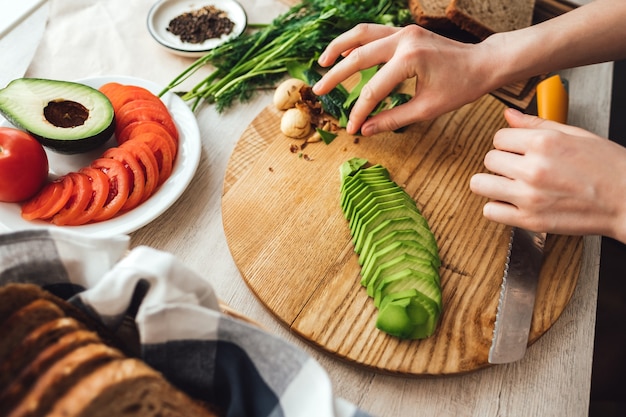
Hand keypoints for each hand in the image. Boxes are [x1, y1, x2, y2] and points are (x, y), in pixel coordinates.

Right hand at [312, 23, 494, 135]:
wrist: (484, 63)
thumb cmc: (461, 88)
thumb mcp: (427, 109)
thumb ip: (393, 119)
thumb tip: (366, 131)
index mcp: (410, 59)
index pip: (373, 90)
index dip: (360, 112)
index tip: (352, 129)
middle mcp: (403, 40)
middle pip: (358, 58)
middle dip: (336, 77)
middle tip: (318, 92)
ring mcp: (403, 31)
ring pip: (361, 34)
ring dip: (339, 48)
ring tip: (322, 63)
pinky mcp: (405, 31)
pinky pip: (373, 32)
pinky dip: (355, 42)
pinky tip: (344, 54)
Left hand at [470, 108, 625, 241]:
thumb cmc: (608, 168)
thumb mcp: (576, 134)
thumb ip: (537, 124)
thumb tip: (510, 115)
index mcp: (544, 143)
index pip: (499, 137)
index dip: (508, 143)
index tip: (517, 149)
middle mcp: (533, 169)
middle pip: (489, 159)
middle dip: (501, 162)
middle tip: (516, 167)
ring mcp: (529, 197)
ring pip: (480, 184)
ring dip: (491, 183)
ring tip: (508, 184)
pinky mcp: (530, 220)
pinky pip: (490, 211)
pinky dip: (497, 207)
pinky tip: (512, 202)